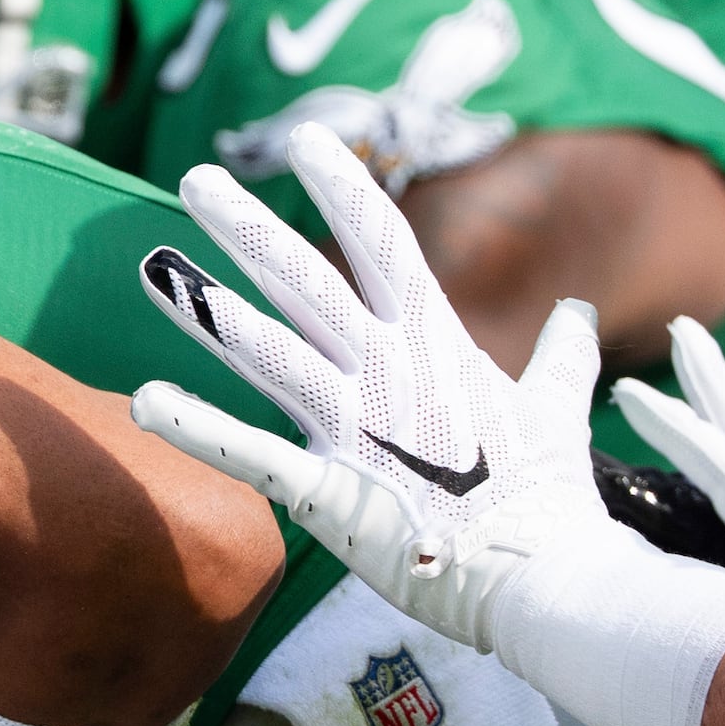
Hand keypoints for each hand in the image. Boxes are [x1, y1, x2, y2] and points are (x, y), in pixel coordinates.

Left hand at [128, 122, 618, 648]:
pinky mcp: (329, 493)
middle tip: (197, 178)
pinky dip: (196, 426)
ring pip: (270, 350)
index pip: (385, 244)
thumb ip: (561, 359)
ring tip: (151, 266)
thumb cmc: (551, 503)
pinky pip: (250, 453)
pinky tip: (144, 398)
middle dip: (250, 228)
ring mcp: (356, 429)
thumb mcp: (558, 413)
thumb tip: (580, 316)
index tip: (306, 141)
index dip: (342, 189)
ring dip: (207, 308)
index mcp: (440, 346)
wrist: (548, 584)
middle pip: (310, 281)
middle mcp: (390, 373)